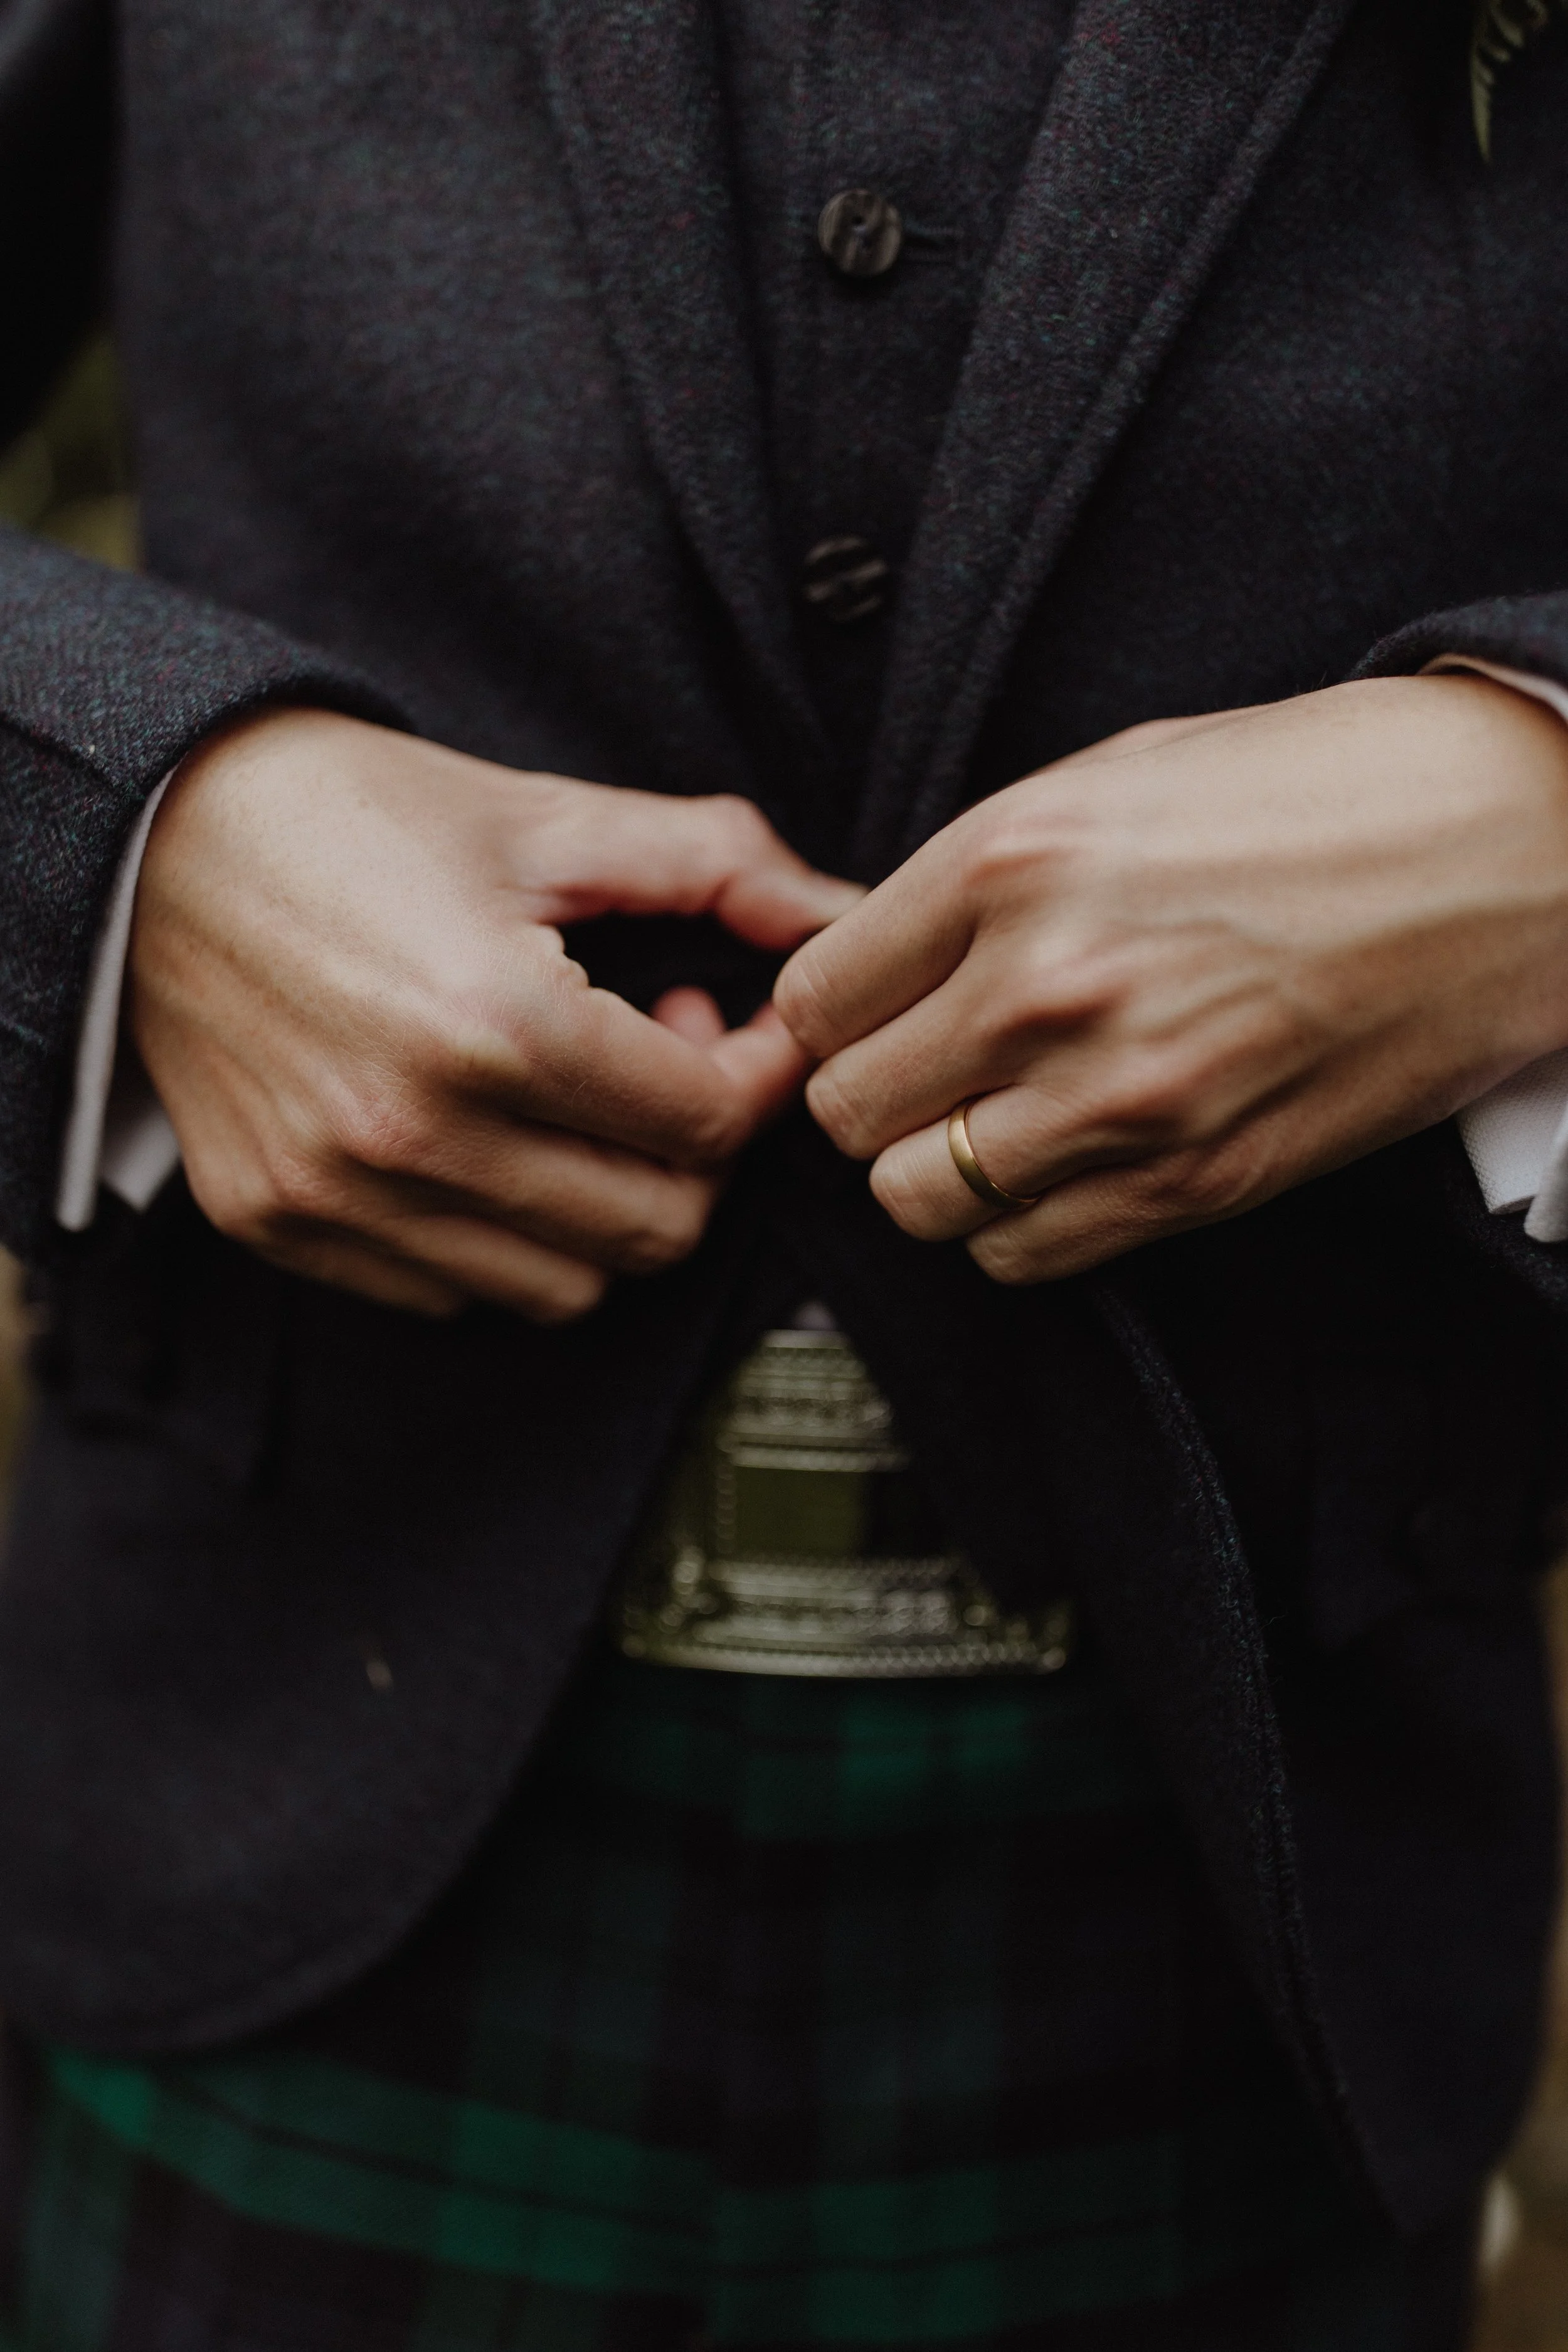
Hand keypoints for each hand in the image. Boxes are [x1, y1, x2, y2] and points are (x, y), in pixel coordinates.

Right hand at [129, 708, 858, 1317]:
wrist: (151, 838)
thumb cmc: (353, 813)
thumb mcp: (541, 815)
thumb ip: (712, 862)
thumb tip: (841, 911)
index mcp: (494, 1023)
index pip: (706, 1123)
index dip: (760, 1075)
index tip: (745, 1023)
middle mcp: (414, 1133)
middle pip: (655, 1227)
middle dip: (695, 1152)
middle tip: (662, 1055)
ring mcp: (340, 1193)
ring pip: (564, 1286)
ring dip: (607, 1205)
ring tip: (574, 1099)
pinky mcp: (283, 1221)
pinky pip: (453, 1293)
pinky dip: (504, 1239)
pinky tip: (490, 1136)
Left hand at [774, 674, 1567, 1281]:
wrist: (1509, 854)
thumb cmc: (1325, 792)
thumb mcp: (1118, 777)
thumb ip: (982, 873)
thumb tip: (885, 952)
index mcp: (1010, 860)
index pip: (814, 996)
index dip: (826, 1015)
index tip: (861, 1016)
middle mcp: (1044, 984)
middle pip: (845, 1110)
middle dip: (869, 1096)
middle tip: (923, 1071)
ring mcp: (1119, 1096)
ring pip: (914, 1199)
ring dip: (933, 1171)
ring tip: (990, 1123)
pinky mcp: (1193, 1181)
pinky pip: (1020, 1254)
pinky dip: (1018, 1225)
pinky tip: (1062, 1166)